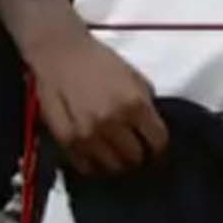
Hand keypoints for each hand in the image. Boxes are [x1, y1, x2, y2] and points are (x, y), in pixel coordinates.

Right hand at [28, 23, 168, 176]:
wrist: (62, 55)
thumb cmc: (101, 62)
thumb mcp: (135, 77)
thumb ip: (146, 103)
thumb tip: (152, 127)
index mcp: (135, 104)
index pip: (157, 141)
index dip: (159, 148)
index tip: (157, 149)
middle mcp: (113, 123)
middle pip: (134, 158)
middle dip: (139, 157)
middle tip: (137, 152)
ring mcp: (87, 135)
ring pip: (111, 167)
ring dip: (118, 164)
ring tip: (118, 156)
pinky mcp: (66, 141)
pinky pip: (86, 167)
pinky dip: (95, 166)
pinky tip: (99, 157)